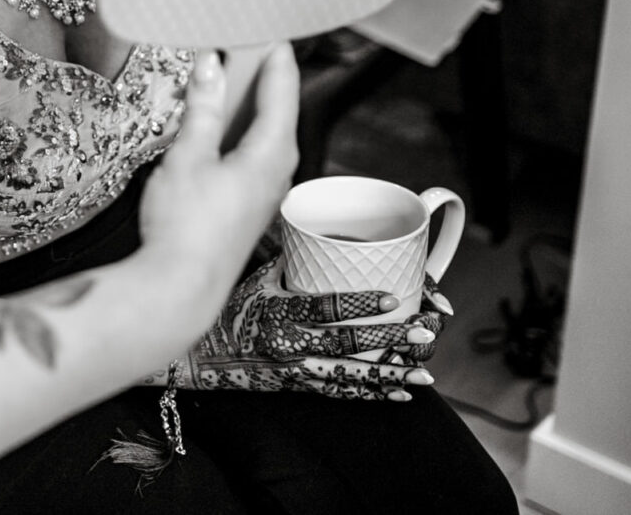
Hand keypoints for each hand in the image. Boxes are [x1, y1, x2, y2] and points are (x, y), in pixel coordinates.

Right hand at [137, 46, 300, 327]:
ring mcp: (266, 188)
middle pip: (278, 107)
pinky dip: (242, 127)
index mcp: (271, 152)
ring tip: (229, 74)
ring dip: (249, 101)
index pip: (283, 87)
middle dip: (262, 73)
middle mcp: (278, 169)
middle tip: (244, 40)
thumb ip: (203, 108)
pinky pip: (255, 151)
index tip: (268, 24)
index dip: (276, 53)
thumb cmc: (186, 227)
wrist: (181, 285)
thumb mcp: (188, 156)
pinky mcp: (250, 201)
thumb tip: (212, 66)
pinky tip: (219, 124)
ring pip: (266, 131)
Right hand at [174, 260, 446, 399]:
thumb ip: (291, 262)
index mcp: (279, 310)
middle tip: (422, 332)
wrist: (205, 356)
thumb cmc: (233, 310)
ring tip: (425, 373)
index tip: (392, 296)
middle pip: (347, 343)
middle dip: (389, 339)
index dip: (359, 303)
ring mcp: (296, 368)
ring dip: (390, 374)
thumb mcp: (257, 280)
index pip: (324, 306)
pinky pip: (341, 393)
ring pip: (351, 374)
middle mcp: (289, 342)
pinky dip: (372, 395)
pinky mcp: (299, 386)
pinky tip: (401, 395)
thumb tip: (319, 234)